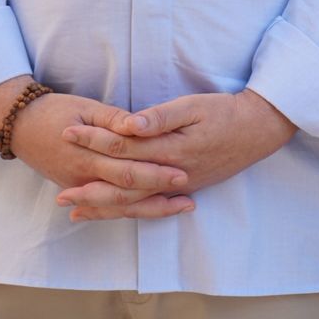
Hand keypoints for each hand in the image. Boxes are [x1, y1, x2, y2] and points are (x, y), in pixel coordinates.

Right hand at [0, 82, 193, 220]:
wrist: (20, 124)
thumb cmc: (56, 110)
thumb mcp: (87, 107)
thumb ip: (115, 120)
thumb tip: (140, 126)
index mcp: (87, 156)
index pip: (126, 172)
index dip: (155, 175)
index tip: (182, 175)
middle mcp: (82, 177)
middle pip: (125, 195)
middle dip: (158, 197)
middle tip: (189, 197)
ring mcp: (78, 187)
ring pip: (117, 206)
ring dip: (149, 209)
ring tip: (179, 207)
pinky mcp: (76, 188)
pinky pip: (106, 206)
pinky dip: (129, 210)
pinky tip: (152, 211)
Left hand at [56, 89, 295, 219]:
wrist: (259, 129)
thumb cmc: (226, 113)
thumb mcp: (194, 106)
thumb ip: (160, 117)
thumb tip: (127, 124)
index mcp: (170, 150)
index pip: (123, 147)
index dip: (93, 140)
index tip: (68, 133)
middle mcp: (172, 174)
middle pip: (123, 185)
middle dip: (90, 188)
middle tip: (59, 194)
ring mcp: (179, 186)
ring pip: (135, 203)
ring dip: (104, 207)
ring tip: (77, 211)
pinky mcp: (185, 189)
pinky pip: (151, 206)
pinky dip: (129, 211)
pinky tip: (114, 212)